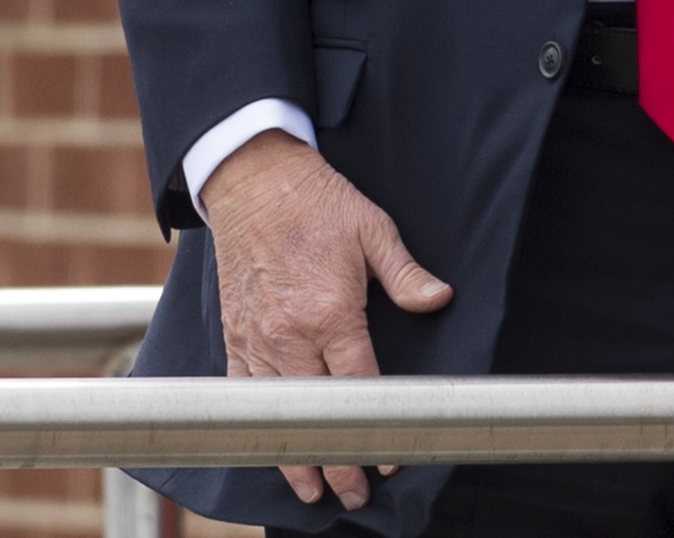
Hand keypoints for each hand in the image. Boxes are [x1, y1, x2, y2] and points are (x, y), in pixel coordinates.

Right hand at [198, 129, 453, 512]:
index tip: (387, 458)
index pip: (358, 387)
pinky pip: (243, 387)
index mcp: (330, 310)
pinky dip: (258, 420)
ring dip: (292, 453)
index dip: (373, 429)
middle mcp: (290, 331)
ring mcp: (257, 334)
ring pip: (275, 411)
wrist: (252, 178)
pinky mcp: (234, 330)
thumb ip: (405, 272)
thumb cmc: (315, 201)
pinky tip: (269, 443)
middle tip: (353, 494)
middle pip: (315, 413)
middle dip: (334, 459)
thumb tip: (438, 299)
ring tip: (311, 489)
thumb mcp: (372, 227)